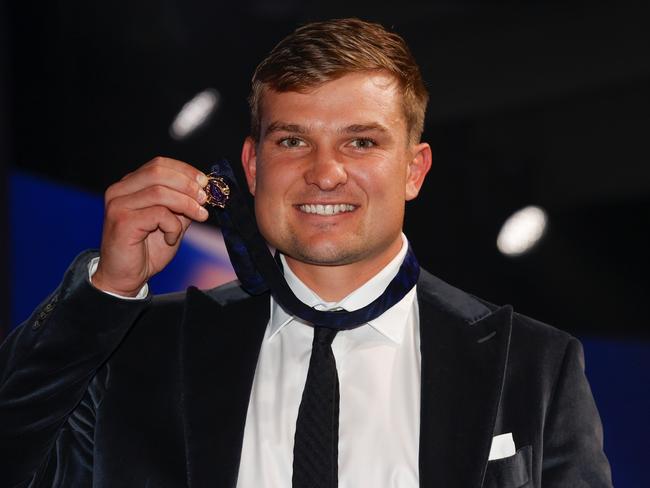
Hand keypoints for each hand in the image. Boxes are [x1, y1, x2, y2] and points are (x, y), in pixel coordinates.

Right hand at [92, 157, 209, 296]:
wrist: (125, 277)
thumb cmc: (147, 249)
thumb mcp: (172, 222)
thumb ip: (183, 204)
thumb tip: (204, 191)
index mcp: (130, 185)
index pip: (159, 164)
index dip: (185, 171)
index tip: (205, 183)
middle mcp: (120, 190)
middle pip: (158, 172)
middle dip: (187, 185)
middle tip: (205, 198)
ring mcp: (118, 204)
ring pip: (160, 192)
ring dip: (186, 204)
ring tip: (199, 216)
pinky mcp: (122, 221)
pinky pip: (158, 214)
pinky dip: (173, 225)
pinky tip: (171, 238)